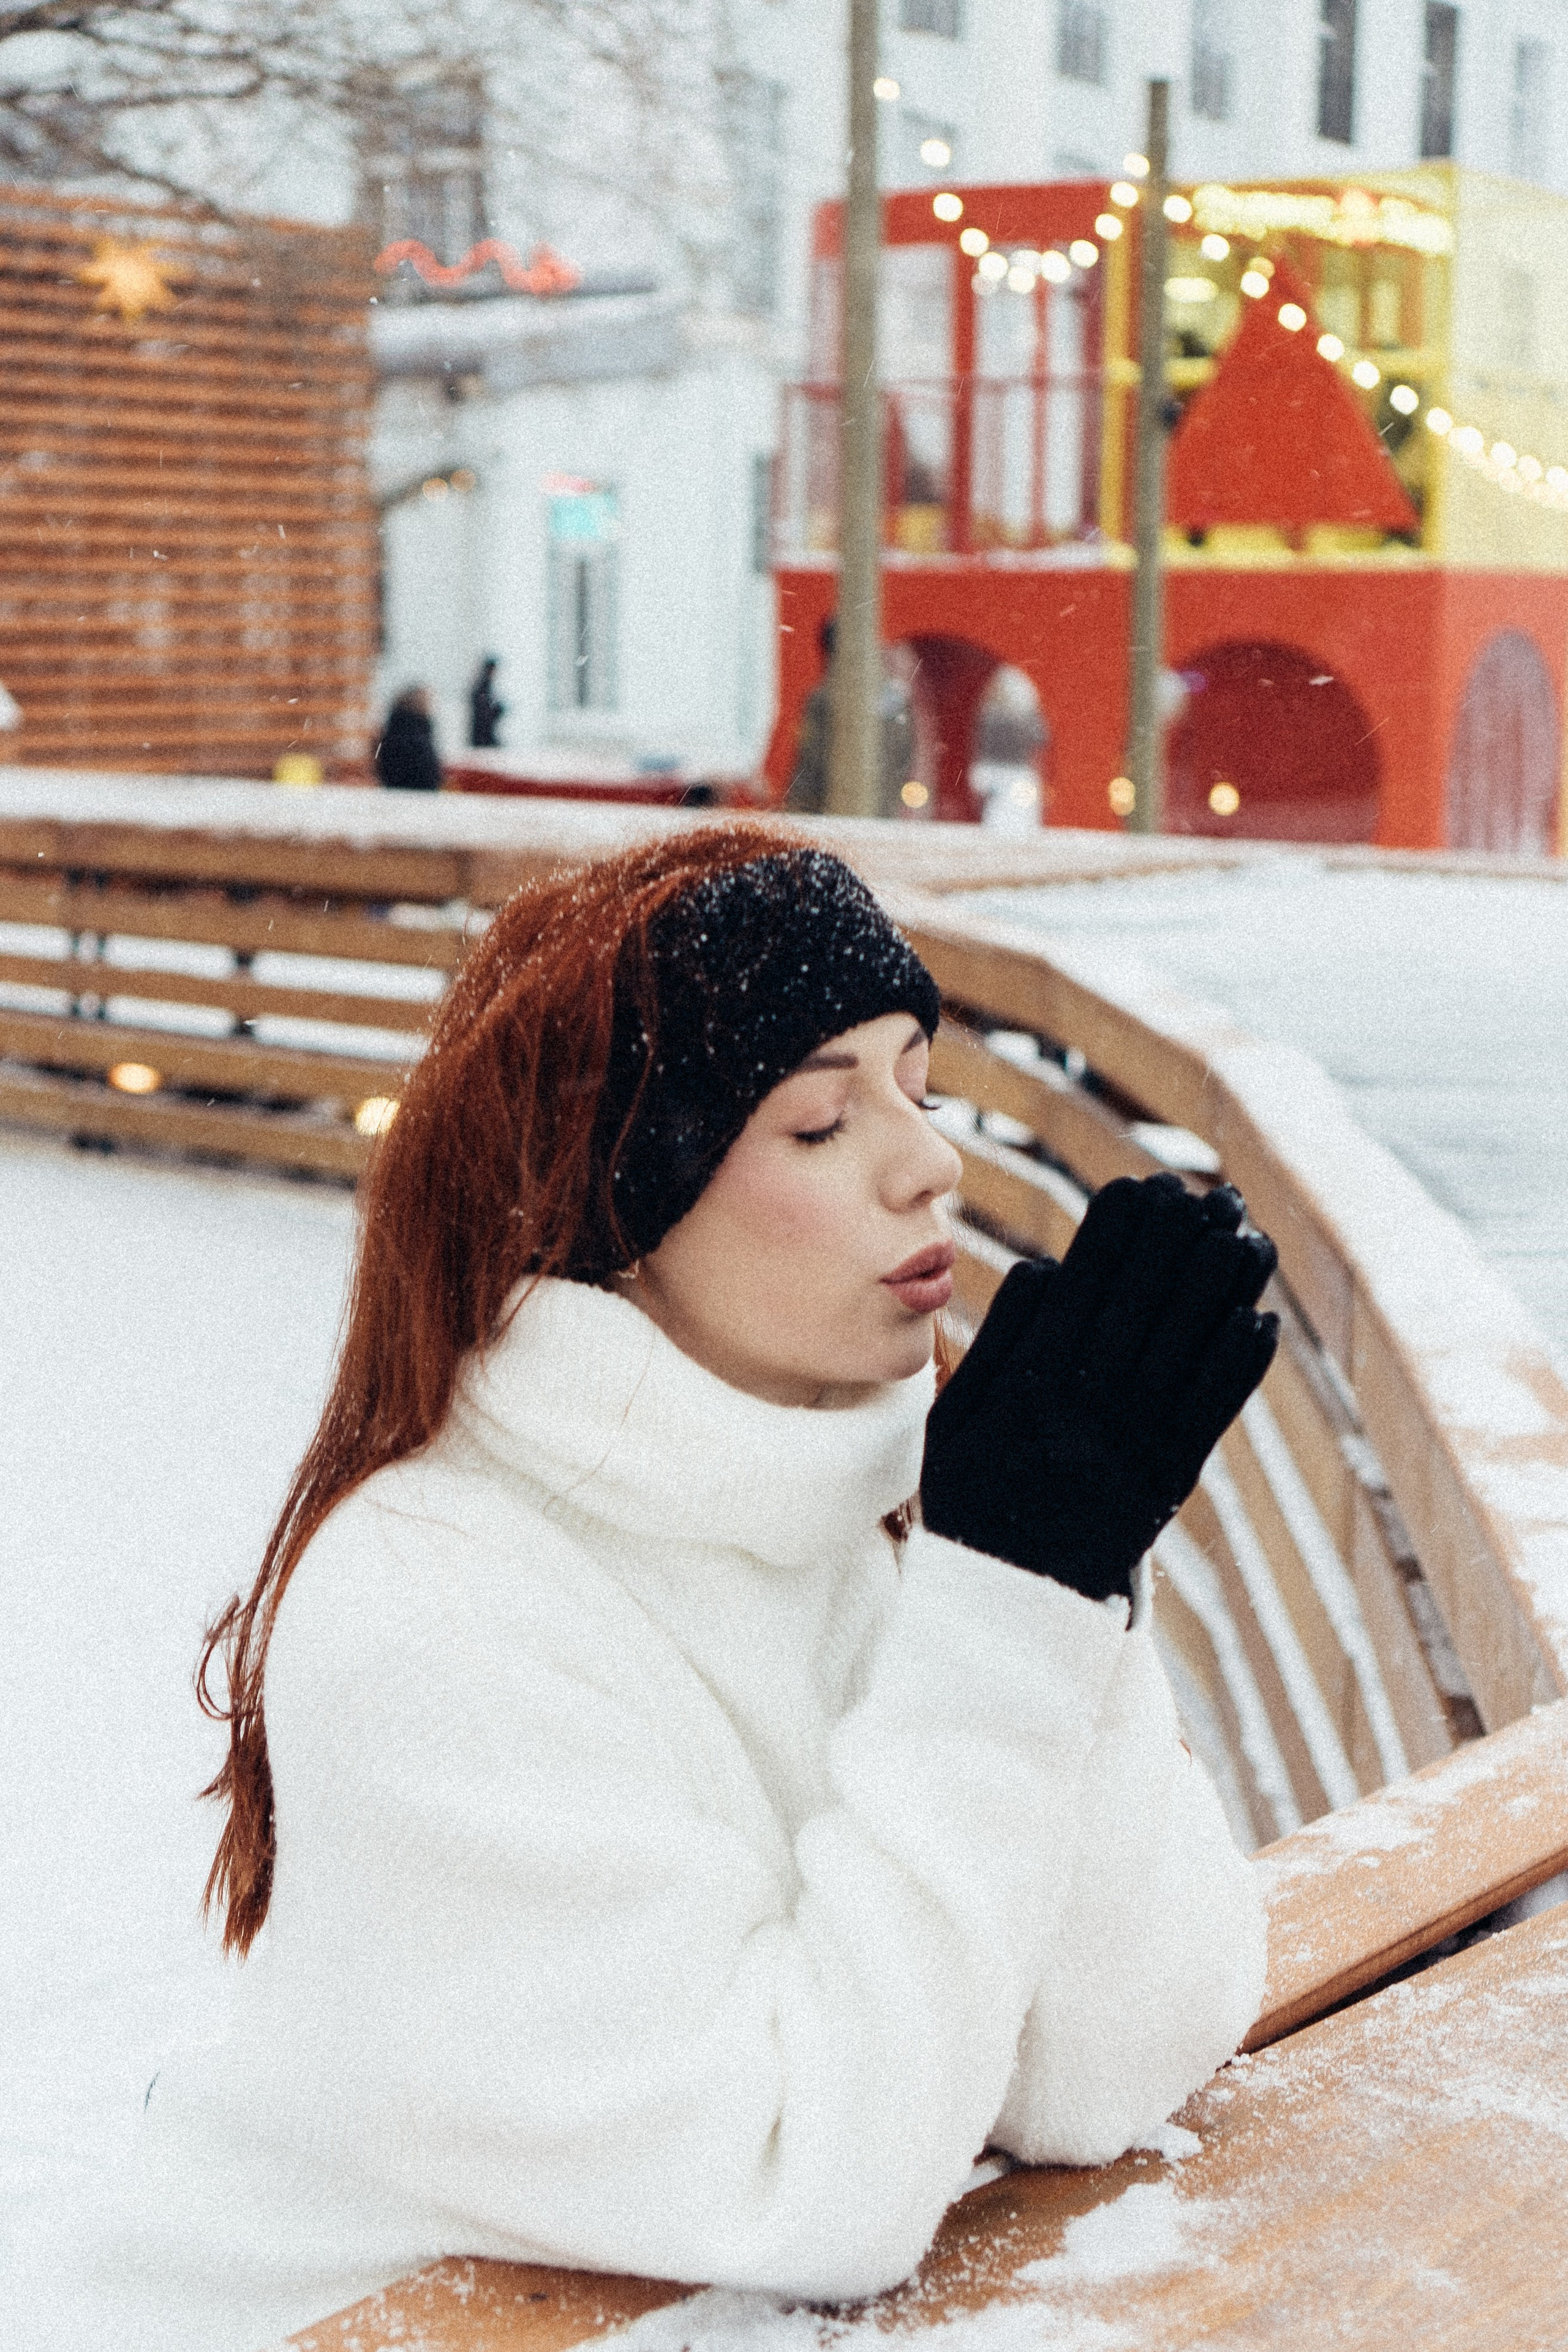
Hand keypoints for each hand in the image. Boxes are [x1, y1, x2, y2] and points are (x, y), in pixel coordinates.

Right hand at [920, 1173, 1278, 1602]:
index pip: (1084, 1288)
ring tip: (1247, 1234)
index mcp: (1029, 1389)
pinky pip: (1212, 1414)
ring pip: (1189, 1350)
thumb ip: (997, 1344)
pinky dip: (1239, 1367)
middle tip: (1206, 1192)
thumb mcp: (954, 1420)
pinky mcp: (1169, 1484)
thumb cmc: (972, 1501)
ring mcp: (1133, 1448)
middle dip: (1178, 1241)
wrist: (1006, 1606)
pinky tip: (1260, 1321)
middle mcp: (1087, 1412)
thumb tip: (1048, 1270)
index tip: (1142, 1186)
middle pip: (1144, 1307)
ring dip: (1223, 1289)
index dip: (1119, 1233)